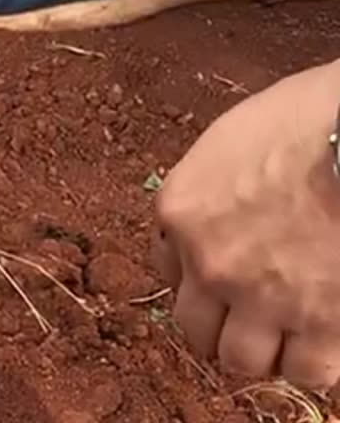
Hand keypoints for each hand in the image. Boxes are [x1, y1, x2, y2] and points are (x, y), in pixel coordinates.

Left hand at [156, 60, 339, 390]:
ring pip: (245, 360)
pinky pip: (309, 372)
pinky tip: (329, 343)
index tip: (222, 278)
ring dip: (267, 350)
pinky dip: (318, 364)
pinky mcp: (323, 327)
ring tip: (294, 333)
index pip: (168, 271)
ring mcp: (264, 301)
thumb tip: (222, 210)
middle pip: (196, 329)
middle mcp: (210, 265)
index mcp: (181, 212)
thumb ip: (215, 185)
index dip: (199, 277)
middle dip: (223, 326)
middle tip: (253, 317)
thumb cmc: (313, 119)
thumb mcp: (236, 139)